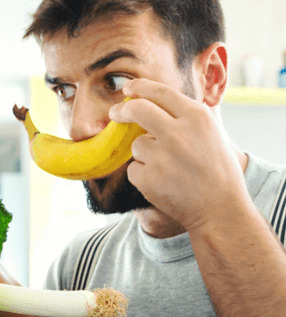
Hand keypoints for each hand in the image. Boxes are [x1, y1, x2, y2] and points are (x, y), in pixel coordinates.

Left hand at [109, 78, 249, 231]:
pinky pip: (133, 169)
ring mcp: (161, 155)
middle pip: (137, 109)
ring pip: (136, 144)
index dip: (139, 88)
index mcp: (196, 117)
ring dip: (144, 154)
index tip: (128, 89)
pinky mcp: (148, 177)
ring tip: (168, 169)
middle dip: (122, 110)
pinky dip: (143, 176)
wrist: (219, 209)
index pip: (160, 92)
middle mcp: (178, 132)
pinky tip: (163, 184)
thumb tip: (149, 103)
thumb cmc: (217, 171)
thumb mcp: (210, 134)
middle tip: (114, 114)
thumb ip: (183, 117)